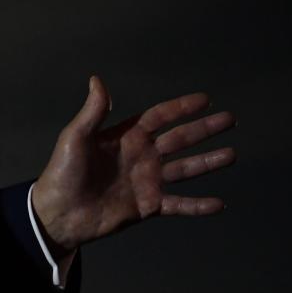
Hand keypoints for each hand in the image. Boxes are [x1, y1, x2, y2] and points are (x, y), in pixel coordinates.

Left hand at [31, 75, 235, 256]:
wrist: (59, 212)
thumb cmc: (62, 172)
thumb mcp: (76, 137)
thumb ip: (92, 112)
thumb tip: (96, 79)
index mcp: (126, 136)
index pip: (159, 117)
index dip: (181, 108)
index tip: (205, 99)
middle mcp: (141, 156)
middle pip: (179, 139)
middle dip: (204, 129)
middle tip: (230, 119)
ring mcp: (147, 181)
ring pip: (185, 169)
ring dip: (208, 162)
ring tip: (232, 154)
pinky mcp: (148, 206)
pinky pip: (179, 205)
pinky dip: (198, 206)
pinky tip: (219, 204)